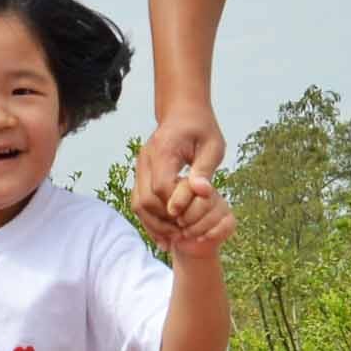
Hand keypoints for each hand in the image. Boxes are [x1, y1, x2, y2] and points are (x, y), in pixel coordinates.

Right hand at [132, 105, 226, 231]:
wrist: (182, 112)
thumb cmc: (201, 128)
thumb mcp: (213, 146)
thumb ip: (205, 170)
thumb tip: (202, 192)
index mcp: (163, 150)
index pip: (162, 186)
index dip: (176, 206)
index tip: (192, 218)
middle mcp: (145, 160)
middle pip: (145, 199)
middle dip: (165, 220)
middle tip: (185, 233)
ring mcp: (140, 167)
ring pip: (138, 203)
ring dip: (155, 224)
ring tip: (175, 238)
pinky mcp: (141, 175)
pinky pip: (139, 201)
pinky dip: (150, 220)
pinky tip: (165, 234)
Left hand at [151, 185, 234, 257]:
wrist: (185, 245)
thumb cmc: (171, 226)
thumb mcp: (163, 215)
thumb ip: (167, 207)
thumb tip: (173, 209)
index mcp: (190, 184)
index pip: (189, 186)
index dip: (179, 201)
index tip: (172, 213)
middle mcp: (208, 190)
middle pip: (203, 201)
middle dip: (188, 217)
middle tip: (180, 224)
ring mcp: (221, 205)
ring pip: (212, 215)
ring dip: (196, 229)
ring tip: (186, 233)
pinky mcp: (230, 220)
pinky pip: (224, 226)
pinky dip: (210, 235)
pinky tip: (200, 238)